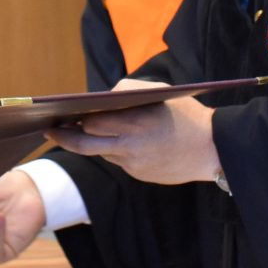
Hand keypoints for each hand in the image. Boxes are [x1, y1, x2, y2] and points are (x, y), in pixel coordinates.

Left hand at [50, 95, 220, 184]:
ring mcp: (135, 165)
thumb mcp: (160, 92)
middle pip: (85, 145)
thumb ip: (128, 91)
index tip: (60, 114)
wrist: (215, 150)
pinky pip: (120, 161)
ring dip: (93, 142)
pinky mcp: (141, 176)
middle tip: (52, 130)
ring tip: (77, 130)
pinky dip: (116, 149)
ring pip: (102, 153)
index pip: (91, 123)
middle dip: (68, 136)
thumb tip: (101, 97)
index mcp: (136, 124)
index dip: (75, 120)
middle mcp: (131, 148)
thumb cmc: (187, 115)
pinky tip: (118, 140)